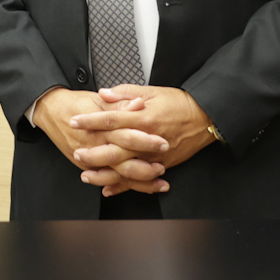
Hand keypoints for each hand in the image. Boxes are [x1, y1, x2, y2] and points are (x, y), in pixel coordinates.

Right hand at [33, 87, 166, 194]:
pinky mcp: (87, 167)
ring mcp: (89, 159)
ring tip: (158, 181)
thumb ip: (120, 103)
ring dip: (138, 180)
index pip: (124, 133)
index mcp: (99, 126)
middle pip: (121, 159)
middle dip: (144, 165)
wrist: (51, 111)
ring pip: (116, 175)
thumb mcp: (98, 100)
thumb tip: (138, 104)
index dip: (144, 139)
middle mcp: (94, 145)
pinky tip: (141, 188)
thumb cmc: (76, 104)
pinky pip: (108, 180)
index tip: (162, 141)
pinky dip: (124, 187)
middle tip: (163, 167)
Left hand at [70, 86, 218, 195]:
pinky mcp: (161, 165)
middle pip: (115, 149)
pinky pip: (139, 179)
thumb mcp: (152, 91)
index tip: (74, 121)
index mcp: (143, 117)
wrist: (205, 118)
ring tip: (86, 175)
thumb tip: (103, 93)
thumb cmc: (179, 103)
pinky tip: (107, 189)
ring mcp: (153, 155)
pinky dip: (123, 186)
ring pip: (124, 169)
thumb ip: (125, 93)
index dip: (91, 120)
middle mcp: (146, 138)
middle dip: (93, 152)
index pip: (111, 119)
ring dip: (103, 173)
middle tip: (76, 153)